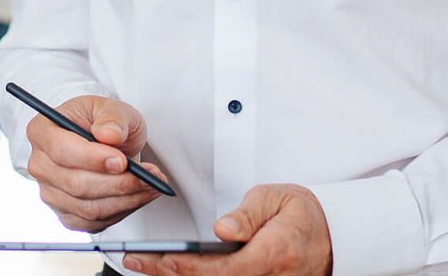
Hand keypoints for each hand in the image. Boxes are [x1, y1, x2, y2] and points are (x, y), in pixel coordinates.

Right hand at [26, 94, 168, 231]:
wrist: (105, 140)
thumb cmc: (102, 121)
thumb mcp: (111, 108)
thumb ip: (112, 118)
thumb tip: (109, 134)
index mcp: (42, 130)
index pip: (60, 150)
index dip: (91, 158)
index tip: (121, 161)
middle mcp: (40, 164)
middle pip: (76, 183)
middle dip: (117, 183)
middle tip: (147, 176)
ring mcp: (51, 193)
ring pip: (88, 207)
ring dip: (125, 199)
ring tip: (151, 184)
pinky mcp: (67, 215)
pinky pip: (95, 222)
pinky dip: (122, 211)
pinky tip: (138, 195)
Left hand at [124, 183, 331, 275]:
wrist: (333, 237)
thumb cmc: (302, 213)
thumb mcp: (277, 198)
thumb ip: (249, 214)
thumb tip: (222, 229)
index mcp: (272, 255)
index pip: (220, 269)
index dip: (185, 266)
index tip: (156, 257)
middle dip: (169, 274)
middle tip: (134, 260)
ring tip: (142, 264)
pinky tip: (171, 271)